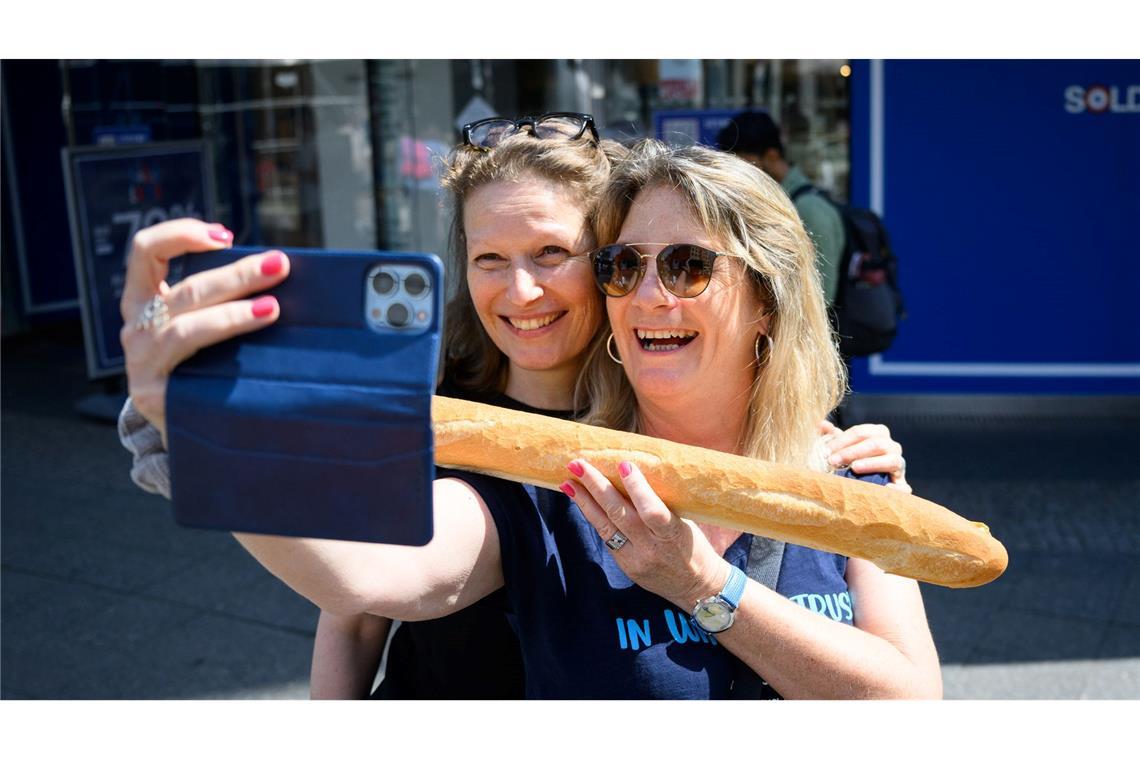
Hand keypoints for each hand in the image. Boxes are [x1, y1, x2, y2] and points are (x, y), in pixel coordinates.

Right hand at [119, 218, 289, 442]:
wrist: (183, 427)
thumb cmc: (202, 365)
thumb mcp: (201, 324)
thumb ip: (221, 297)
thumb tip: (279, 270)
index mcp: (144, 299)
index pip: (147, 251)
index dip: (181, 234)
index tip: (225, 236)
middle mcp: (137, 327)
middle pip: (186, 291)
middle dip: (236, 275)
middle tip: (279, 267)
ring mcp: (142, 361)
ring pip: (187, 328)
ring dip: (233, 314)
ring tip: (272, 309)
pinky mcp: (153, 395)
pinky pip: (187, 369)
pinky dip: (222, 354)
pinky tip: (252, 357)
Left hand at [562, 459, 729, 609]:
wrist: (697, 588)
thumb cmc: (695, 547)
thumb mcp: (687, 524)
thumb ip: (662, 504)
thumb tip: (634, 473)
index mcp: (674, 535)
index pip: (653, 511)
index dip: (637, 488)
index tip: (623, 464)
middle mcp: (651, 548)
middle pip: (619, 515)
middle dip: (596, 487)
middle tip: (578, 464)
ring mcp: (636, 559)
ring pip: (605, 527)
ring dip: (584, 502)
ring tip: (568, 482)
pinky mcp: (625, 566)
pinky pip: (606, 537)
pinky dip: (593, 517)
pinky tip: (581, 501)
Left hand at [818, 420, 910, 493]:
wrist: (869, 482)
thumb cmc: (852, 460)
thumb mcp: (842, 447)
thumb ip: (832, 437)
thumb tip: (822, 425)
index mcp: (878, 434)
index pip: (861, 432)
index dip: (842, 440)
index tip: (826, 450)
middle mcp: (892, 447)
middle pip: (876, 444)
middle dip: (852, 451)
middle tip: (833, 461)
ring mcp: (899, 466)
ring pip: (892, 460)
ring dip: (872, 463)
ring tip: (854, 468)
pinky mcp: (902, 485)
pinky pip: (904, 487)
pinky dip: (896, 489)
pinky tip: (883, 489)